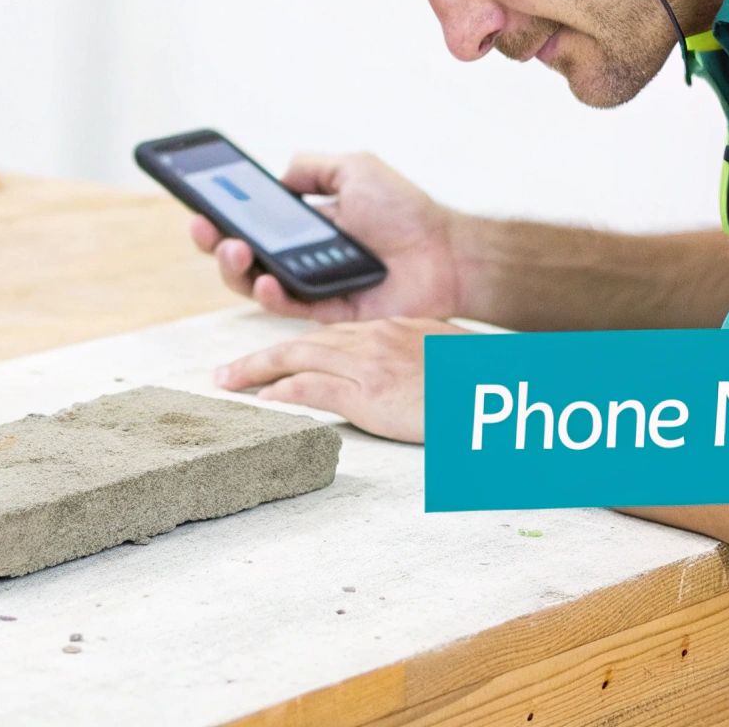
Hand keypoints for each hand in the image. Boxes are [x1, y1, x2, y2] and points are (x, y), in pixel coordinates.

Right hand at [188, 152, 464, 323]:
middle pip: (239, 256)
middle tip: (207, 227)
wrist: (445, 251)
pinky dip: (270, 294)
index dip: (219, 215)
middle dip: (213, 242)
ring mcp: (309, 286)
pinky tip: (267, 278)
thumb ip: (312, 168)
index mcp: (302, 223)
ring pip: (253, 284)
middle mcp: (299, 256)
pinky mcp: (325, 313)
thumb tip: (275, 179)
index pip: (248, 222)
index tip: (200, 204)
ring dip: (234, 268)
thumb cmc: (406, 212)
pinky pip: (287, 308)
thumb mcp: (355, 168)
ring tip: (235, 248)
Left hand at [213, 317, 471, 442]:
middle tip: (229, 370)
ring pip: (297, 358)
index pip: (332, 335)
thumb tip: (405, 378)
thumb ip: (417, 360)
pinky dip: (281, 391)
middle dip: (263, 356)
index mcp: (394, 329)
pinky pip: (311, 388)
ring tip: (228, 382)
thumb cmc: (482, 382)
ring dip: (258, 370)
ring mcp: (369, 363)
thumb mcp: (447, 358)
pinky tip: (261, 400)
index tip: (277, 358)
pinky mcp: (367, 392)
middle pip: (305, 342)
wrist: (500, 391)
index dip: (298, 346)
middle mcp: (375, 338)